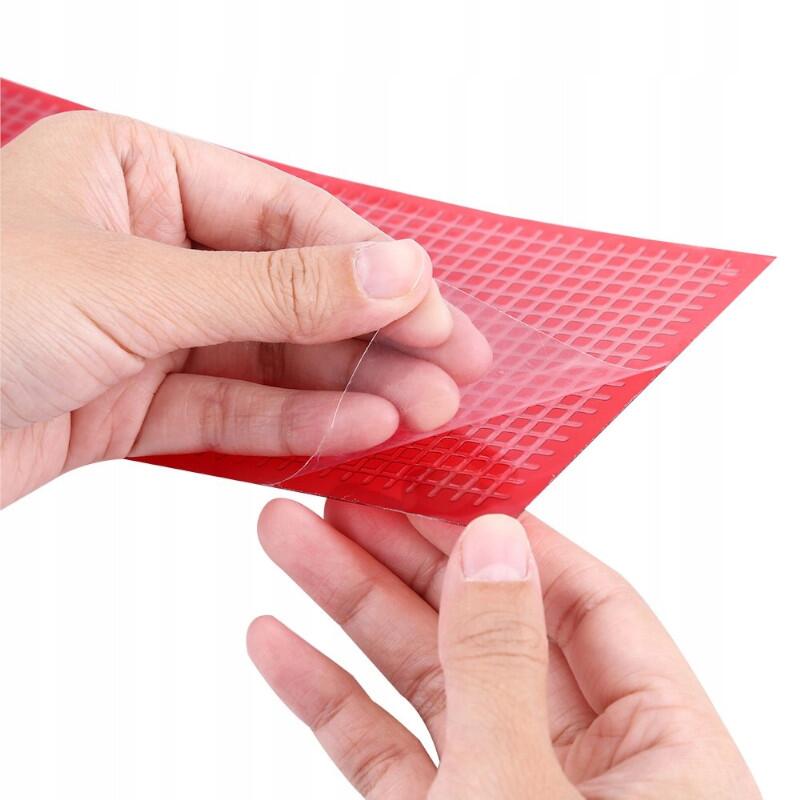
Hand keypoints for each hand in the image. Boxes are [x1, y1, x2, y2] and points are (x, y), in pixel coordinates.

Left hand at [1, 112, 489, 504]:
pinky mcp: (134, 401)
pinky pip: (231, 409)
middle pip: (291, 289)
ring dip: (348, 387)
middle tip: (452, 366)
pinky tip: (356, 433)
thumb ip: (273, 288)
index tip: (434, 306)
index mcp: (138, 173)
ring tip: (423, 410)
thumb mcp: (134, 288)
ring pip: (270, 356)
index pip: (287, 216)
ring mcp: (145, 329)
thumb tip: (392, 272)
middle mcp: (148, 246)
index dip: (370, 266)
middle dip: (375, 333)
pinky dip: (294, 425)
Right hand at [247, 500, 759, 798]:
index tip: (436, 485)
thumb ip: (505, 658)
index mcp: (663, 749)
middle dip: (403, 558)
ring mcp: (506, 794)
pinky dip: (327, 698)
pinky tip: (277, 646)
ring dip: (349, 610)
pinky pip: (383, 751)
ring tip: (286, 544)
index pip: (586, 599)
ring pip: (425, 679)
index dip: (509, 534)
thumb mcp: (525, 792)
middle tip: (337, 499)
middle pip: (487, 626)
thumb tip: (495, 539)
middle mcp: (586, 764)